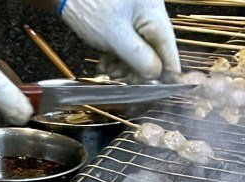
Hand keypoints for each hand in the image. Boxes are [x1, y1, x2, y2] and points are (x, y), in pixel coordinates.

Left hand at [59, 0, 179, 78]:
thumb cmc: (92, 6)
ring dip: (123, 67)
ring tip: (107, 69)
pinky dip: (115, 59)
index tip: (160, 92)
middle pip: (153, 55)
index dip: (166, 74)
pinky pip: (125, 48)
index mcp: (154, 15)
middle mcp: (149, 17)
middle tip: (119, 77)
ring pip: (137, 54)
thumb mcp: (115, 36)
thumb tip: (155, 75)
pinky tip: (104, 63)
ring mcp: (135, 21)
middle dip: (136, 71)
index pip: (170, 50)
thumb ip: (138, 57)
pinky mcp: (122, 25)